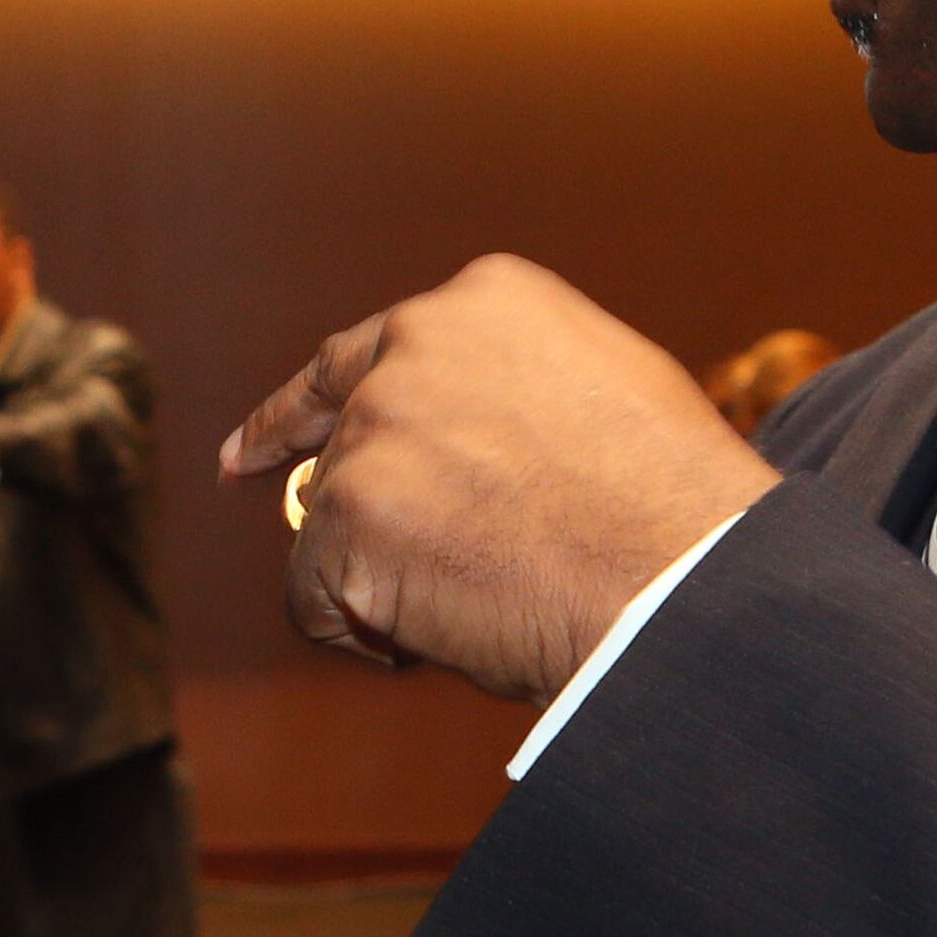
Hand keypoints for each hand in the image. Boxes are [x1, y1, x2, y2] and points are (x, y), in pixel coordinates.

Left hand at [219, 254, 776, 704]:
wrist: (687, 577)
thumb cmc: (673, 513)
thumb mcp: (603, 396)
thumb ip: (510, 396)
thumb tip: (455, 454)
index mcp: (487, 301)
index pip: (361, 353)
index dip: (299, 413)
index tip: (249, 454)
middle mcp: (416, 344)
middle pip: (337, 441)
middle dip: (346, 506)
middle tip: (339, 545)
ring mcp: (376, 425)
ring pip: (324, 522)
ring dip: (381, 578)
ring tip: (484, 602)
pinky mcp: (349, 509)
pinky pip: (312, 596)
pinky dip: (357, 632)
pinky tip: (433, 635)